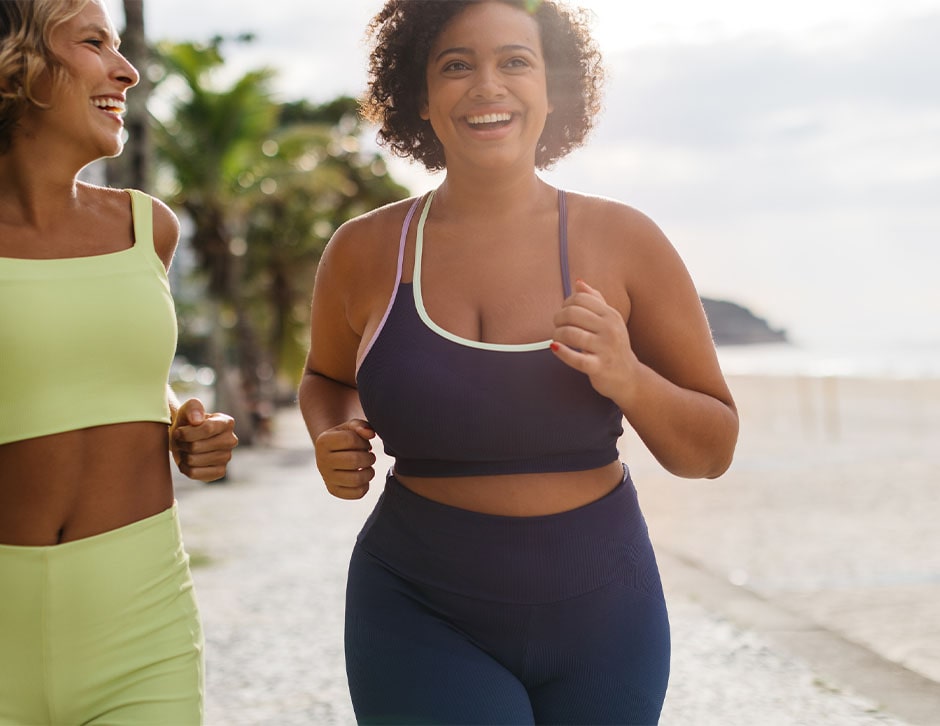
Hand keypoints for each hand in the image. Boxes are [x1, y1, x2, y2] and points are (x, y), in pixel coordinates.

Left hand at [170, 398, 237, 481]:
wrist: (185, 438)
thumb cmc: (188, 421)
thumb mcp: (187, 409)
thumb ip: (193, 407)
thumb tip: (197, 421)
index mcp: (227, 422)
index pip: (207, 429)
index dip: (186, 432)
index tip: (178, 431)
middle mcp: (231, 440)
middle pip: (196, 447)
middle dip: (182, 443)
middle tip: (181, 440)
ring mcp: (227, 457)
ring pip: (193, 460)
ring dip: (182, 455)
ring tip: (185, 449)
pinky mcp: (220, 472)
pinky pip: (194, 473)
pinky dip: (185, 468)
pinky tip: (187, 461)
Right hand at [315, 419, 375, 499]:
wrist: (332, 454)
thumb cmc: (345, 438)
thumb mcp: (350, 427)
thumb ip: (361, 426)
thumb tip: (370, 434)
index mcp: (323, 441)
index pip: (350, 439)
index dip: (363, 441)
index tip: (364, 443)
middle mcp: (321, 461)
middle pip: (355, 460)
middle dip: (369, 457)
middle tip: (369, 456)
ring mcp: (326, 477)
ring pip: (357, 479)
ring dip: (370, 472)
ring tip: (368, 466)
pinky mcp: (334, 491)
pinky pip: (357, 493)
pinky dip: (366, 485)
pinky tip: (362, 476)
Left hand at [551, 279, 639, 402]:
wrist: (628, 376)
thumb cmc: (614, 345)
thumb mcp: (609, 320)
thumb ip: (595, 300)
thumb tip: (578, 282)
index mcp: (611, 314)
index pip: (580, 299)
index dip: (566, 304)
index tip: (564, 314)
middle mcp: (610, 329)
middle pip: (572, 313)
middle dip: (558, 319)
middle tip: (558, 327)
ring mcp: (605, 348)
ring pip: (571, 334)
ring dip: (557, 335)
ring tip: (557, 339)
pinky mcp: (599, 367)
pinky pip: (576, 358)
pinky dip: (562, 352)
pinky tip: (555, 348)